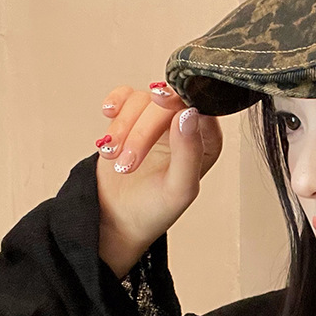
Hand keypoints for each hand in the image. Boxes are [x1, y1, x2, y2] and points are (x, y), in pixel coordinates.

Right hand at [95, 82, 222, 277]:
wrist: (120, 219)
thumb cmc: (155, 209)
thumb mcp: (179, 189)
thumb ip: (189, 152)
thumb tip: (189, 114)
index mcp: (207, 143)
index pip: (200, 109)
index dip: (180, 103)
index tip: (161, 104)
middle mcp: (186, 128)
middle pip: (167, 103)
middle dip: (142, 132)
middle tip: (128, 163)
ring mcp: (159, 122)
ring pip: (142, 100)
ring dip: (123, 128)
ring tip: (113, 157)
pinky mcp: (134, 118)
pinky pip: (126, 97)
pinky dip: (115, 104)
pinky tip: (108, 115)